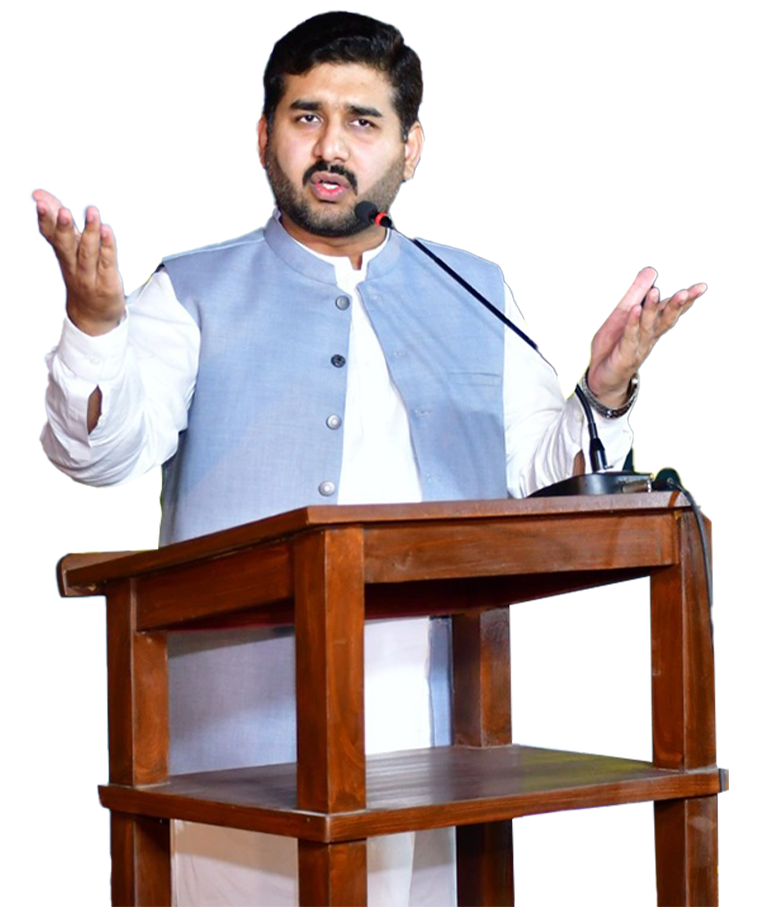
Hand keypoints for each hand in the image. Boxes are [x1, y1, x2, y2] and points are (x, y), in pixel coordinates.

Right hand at [31, 189, 124, 335]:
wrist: (91, 316)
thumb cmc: (80, 276)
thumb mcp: (67, 250)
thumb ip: (57, 222)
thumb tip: (39, 193)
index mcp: (62, 256)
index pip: (50, 236)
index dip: (45, 219)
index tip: (40, 200)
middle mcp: (72, 266)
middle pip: (66, 245)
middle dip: (64, 228)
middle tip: (63, 211)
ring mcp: (89, 276)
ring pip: (88, 253)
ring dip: (90, 232)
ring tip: (92, 211)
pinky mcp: (107, 283)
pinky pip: (107, 263)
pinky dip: (107, 247)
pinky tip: (107, 231)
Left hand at [587, 268, 706, 405]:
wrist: (601, 376)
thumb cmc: (614, 344)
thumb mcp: (624, 313)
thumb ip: (636, 293)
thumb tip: (653, 269)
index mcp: (651, 326)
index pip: (670, 310)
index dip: (685, 300)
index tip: (701, 287)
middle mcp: (648, 336)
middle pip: (665, 319)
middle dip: (675, 306)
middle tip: (686, 292)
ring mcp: (638, 346)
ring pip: (647, 326)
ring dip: (651, 309)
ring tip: (655, 291)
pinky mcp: (624, 354)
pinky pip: (629, 337)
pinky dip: (633, 323)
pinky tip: (635, 309)